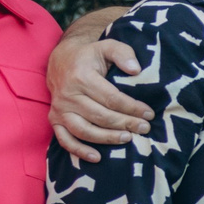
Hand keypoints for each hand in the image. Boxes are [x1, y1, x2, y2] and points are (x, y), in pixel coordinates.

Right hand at [49, 32, 148, 160]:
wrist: (61, 61)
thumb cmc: (89, 56)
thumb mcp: (106, 46)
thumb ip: (122, 53)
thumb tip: (135, 69)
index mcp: (81, 76)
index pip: (111, 98)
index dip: (132, 108)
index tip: (149, 114)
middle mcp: (68, 95)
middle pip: (101, 116)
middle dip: (125, 124)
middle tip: (144, 129)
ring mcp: (60, 109)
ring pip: (85, 130)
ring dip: (107, 138)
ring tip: (128, 139)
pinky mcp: (55, 120)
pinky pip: (65, 139)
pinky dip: (79, 151)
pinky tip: (97, 158)